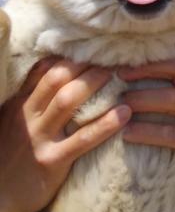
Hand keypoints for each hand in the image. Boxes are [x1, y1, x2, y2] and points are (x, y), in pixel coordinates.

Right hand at [0, 60, 130, 211]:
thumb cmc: (9, 158)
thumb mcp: (12, 123)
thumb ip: (31, 101)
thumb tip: (58, 76)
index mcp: (19, 105)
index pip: (43, 70)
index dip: (69, 57)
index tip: (93, 50)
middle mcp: (27, 116)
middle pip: (57, 79)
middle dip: (85, 65)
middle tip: (111, 58)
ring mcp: (39, 138)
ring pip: (68, 101)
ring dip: (96, 84)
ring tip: (121, 76)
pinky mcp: (52, 161)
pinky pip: (82, 139)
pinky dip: (106, 124)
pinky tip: (125, 113)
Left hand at [118, 57, 174, 211]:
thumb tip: (137, 77)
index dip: (154, 59)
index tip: (126, 62)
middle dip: (146, 70)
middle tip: (117, 78)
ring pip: (173, 99)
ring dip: (142, 99)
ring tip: (118, 105)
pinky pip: (173, 134)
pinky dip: (147, 132)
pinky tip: (127, 134)